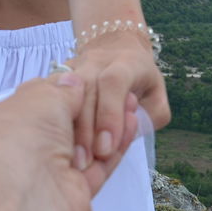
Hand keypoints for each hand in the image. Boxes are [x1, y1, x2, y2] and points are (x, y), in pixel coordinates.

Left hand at [0, 72, 139, 210]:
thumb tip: (73, 82)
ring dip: (107, 127)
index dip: (58, 92)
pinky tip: (131, 124)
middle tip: (119, 93)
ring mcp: (45, 176)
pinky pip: (97, 168)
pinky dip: (115, 148)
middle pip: (60, 128)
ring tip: (132, 104)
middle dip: (89, 111)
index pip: (30, 104)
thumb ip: (60, 89)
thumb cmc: (19, 134)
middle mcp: (18, 151)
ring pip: (83, 148)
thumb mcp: (39, 97)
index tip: (85, 80)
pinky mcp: (71, 196)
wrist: (23, 193)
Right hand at [67, 29, 169, 169]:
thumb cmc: (141, 81)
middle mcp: (98, 60)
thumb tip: (124, 137)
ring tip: (72, 159)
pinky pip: (54, 97)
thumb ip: (150, 118)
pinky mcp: (60, 74)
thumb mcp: (157, 99)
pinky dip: (56, 121)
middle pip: (86, 88)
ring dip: (69, 127)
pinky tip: (60, 145)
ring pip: (65, 92)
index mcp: (127, 62)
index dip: (109, 114)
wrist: (118, 48)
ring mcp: (76, 65)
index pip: (114, 82)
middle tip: (87, 162)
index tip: (106, 149)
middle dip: (86, 128)